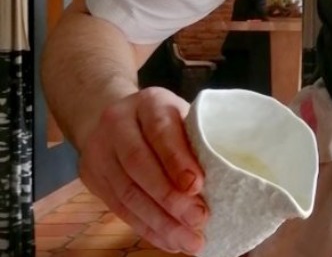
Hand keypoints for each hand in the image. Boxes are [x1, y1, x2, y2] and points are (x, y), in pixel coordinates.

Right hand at [77, 86, 207, 253]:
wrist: (112, 116)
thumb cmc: (162, 119)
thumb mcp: (179, 114)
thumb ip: (195, 137)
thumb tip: (226, 174)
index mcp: (148, 102)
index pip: (161, 130)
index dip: (177, 160)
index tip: (197, 185)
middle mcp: (118, 124)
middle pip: (140, 165)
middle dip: (170, 198)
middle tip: (199, 220)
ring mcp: (100, 153)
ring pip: (128, 193)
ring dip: (160, 222)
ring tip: (188, 240)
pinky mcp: (94, 180)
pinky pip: (120, 210)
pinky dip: (147, 228)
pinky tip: (168, 241)